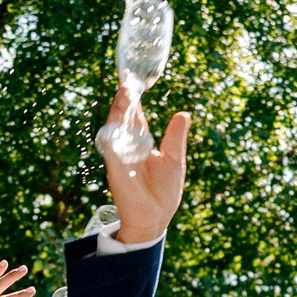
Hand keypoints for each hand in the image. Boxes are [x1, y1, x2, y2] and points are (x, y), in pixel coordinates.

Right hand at [95, 86, 190, 246]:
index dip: (132, 98)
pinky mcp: (116, 172)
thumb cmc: (164, 191)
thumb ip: (176, 136)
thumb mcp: (174, 158)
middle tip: (127, 83)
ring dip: (118, 113)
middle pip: (123, 118)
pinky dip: (113, 138)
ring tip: (124, 95)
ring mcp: (120, 158)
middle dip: (124, 101)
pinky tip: (115, 124)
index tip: (131, 79)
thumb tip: (183, 113)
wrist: (156, 218)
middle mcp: (127, 147)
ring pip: (115, 131)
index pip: (134, 115)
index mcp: (141, 142)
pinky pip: (112, 152)